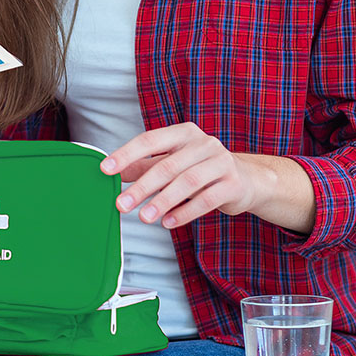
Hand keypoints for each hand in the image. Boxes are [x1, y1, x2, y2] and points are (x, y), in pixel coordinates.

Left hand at [99, 121, 259, 228]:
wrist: (249, 179)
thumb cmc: (202, 168)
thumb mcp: (173, 162)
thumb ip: (145, 165)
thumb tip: (115, 172)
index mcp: (183, 132)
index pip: (149, 140)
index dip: (126, 154)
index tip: (106, 169)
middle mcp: (203, 143)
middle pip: (167, 165)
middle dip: (142, 187)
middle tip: (121, 204)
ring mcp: (221, 162)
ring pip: (186, 183)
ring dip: (162, 202)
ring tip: (144, 217)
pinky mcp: (234, 184)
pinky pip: (206, 200)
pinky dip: (184, 213)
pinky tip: (167, 222)